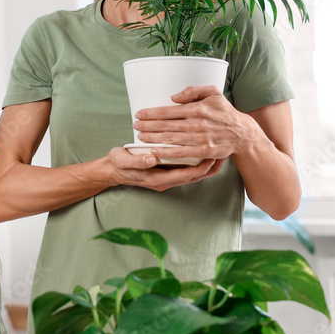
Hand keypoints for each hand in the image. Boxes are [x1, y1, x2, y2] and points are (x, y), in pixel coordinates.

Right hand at [106, 147, 223, 191]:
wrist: (111, 170)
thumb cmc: (118, 164)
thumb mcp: (123, 161)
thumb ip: (137, 161)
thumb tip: (152, 159)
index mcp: (158, 179)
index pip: (187, 175)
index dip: (202, 167)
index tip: (212, 155)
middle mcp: (166, 181)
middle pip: (195, 177)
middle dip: (210, 166)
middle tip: (223, 152)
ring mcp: (167, 177)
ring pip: (192, 174)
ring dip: (205, 165)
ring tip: (217, 152)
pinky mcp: (166, 172)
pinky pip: (186, 170)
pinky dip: (196, 163)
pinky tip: (201, 152)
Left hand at [132, 85, 261, 161]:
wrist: (241, 132)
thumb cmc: (224, 111)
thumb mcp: (213, 93)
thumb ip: (193, 91)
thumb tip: (174, 97)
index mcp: (197, 109)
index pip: (168, 111)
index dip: (151, 113)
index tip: (139, 114)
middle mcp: (197, 123)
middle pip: (166, 125)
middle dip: (147, 126)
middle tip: (134, 126)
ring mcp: (200, 138)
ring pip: (171, 139)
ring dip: (153, 138)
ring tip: (140, 137)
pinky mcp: (204, 151)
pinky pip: (181, 153)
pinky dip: (166, 152)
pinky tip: (154, 151)